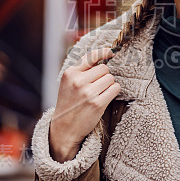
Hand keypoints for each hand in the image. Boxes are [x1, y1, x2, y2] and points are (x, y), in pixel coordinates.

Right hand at [49, 47, 120, 161]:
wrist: (64, 128)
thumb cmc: (69, 103)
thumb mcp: (68, 83)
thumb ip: (81, 71)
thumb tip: (102, 58)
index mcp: (70, 73)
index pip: (91, 56)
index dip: (104, 52)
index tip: (111, 52)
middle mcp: (78, 81)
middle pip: (104, 68)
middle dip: (104, 76)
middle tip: (98, 85)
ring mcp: (88, 92)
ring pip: (111, 78)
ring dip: (109, 84)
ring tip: (100, 92)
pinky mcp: (97, 103)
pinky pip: (115, 89)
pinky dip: (114, 91)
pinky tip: (106, 96)